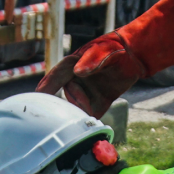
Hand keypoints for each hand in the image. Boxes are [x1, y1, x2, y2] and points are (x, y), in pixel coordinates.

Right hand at [37, 0, 173, 117]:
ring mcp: (88, 91)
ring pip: (80, 106)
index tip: (36, 98)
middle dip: (76, 103)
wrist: (136, 54)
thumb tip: (78, 71)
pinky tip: (95, 126)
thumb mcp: (105, 51)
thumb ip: (91, 60)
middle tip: (86, 107)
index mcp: (73, 65)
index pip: (56, 77)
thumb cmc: (117, 47)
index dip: (46, 87)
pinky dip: (92, 121)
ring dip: (85, 111)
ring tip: (93, 111)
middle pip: (69, 96)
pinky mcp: (100, 101)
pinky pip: (93, 113)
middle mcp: (78, 79)